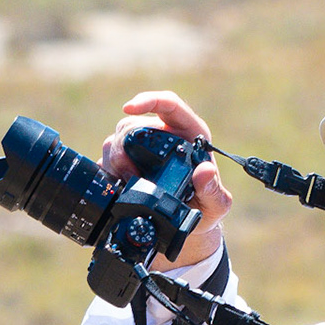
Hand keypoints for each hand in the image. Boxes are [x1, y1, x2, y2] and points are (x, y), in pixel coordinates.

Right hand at [102, 90, 232, 268]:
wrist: (187, 223)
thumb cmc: (206, 208)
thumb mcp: (216, 204)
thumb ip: (213, 189)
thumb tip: (206, 170)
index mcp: (188, 134)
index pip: (168, 104)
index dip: (149, 100)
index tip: (129, 108)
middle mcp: (163, 136)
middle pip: (134, 124)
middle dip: (124, 146)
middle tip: (129, 173)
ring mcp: (142, 149)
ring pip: (116, 140)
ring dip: (115, 161)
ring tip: (125, 183)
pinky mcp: (127, 164)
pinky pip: (108, 159)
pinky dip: (108, 172)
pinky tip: (115, 187)